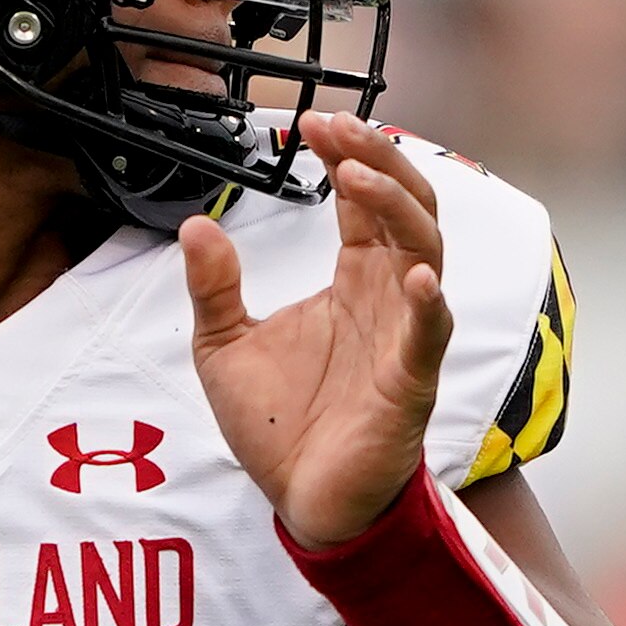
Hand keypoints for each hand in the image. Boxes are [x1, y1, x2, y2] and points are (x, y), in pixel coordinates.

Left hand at [179, 111, 450, 548]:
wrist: (301, 502)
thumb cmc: (277, 426)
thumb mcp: (223, 345)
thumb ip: (214, 287)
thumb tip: (195, 226)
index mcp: (352, 280)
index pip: (363, 198)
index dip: (345, 153)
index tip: (307, 123)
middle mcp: (386, 297)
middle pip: (407, 205)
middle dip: (378, 158)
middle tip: (337, 126)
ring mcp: (403, 336)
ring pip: (426, 252)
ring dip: (396, 207)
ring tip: (354, 176)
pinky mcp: (409, 384)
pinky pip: (430, 335)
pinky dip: (428, 304)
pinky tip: (412, 279)